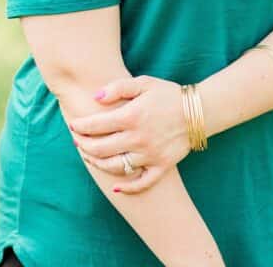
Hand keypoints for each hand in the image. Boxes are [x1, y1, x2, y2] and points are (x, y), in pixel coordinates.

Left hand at [68, 75, 190, 192]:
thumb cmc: (169, 94)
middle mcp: (138, 138)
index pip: (96, 125)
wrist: (199, 111)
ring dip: (98, 163)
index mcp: (131, 116)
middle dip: (83, 145)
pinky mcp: (161, 166)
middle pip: (101, 148)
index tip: (74, 125)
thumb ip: (118, 88)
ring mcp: (149, 155)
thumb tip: (96, 97)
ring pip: (116, 167)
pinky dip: (127, 188)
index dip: (81, 126)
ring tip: (89, 156)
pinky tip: (116, 188)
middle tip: (76, 141)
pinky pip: (141, 183)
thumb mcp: (144, 83)